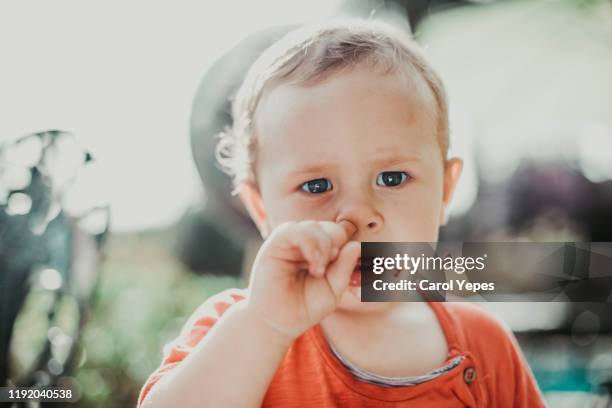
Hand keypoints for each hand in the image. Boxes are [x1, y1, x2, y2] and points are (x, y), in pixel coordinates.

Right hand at [247, 220, 359, 339]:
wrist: (277, 323)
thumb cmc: (304, 307)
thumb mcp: (333, 290)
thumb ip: (344, 268)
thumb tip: (355, 245)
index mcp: (321, 252)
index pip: (340, 236)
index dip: (346, 248)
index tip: (343, 271)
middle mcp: (306, 244)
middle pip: (330, 228)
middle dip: (336, 246)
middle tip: (328, 269)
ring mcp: (290, 242)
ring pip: (313, 226)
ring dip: (323, 247)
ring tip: (318, 271)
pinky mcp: (275, 244)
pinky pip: (293, 230)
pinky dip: (309, 243)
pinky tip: (312, 263)